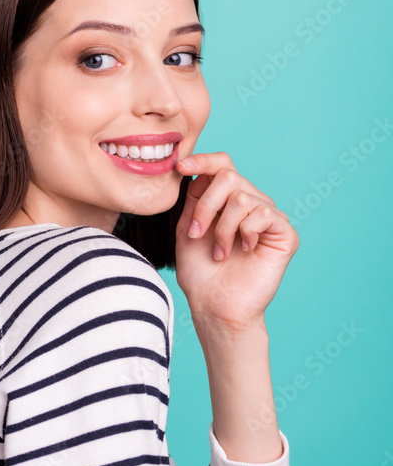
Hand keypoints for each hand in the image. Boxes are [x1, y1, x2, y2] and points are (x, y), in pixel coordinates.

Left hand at [173, 152, 298, 335]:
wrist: (214, 305)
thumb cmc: (199, 271)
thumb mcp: (187, 226)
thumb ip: (194, 196)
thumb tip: (194, 167)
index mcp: (227, 200)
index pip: (222, 164)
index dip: (202, 160)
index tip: (179, 167)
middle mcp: (251, 203)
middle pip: (229, 177)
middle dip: (205, 206)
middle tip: (196, 234)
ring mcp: (270, 217)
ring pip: (242, 197)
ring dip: (222, 228)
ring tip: (219, 252)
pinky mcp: (285, 233)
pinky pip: (264, 213)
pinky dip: (245, 232)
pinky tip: (244, 250)